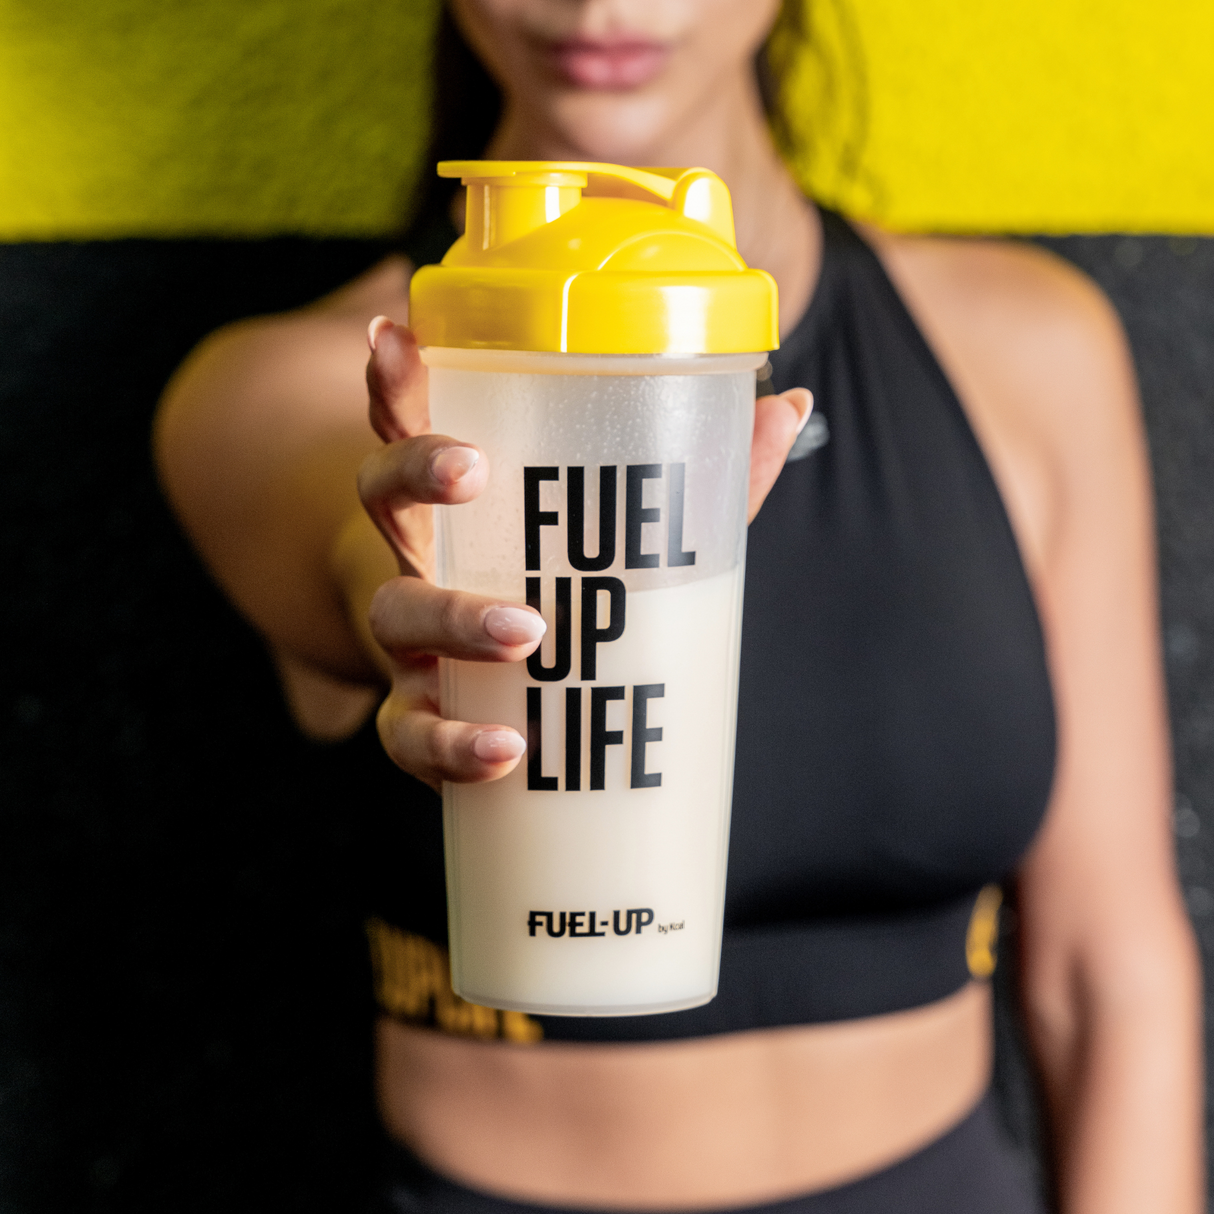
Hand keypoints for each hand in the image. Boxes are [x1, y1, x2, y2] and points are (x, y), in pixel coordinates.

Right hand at [359, 317, 810, 790]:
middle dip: (417, 471)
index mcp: (465, 503)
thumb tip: (787, 406)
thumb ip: (696, 483)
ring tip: (529, 630)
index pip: (417, 421)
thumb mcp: (628, 539)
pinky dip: (452, 746)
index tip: (396, 333)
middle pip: (382, 496)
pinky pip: (409, 735)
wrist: (496, 701)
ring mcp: (411, 643)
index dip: (399, 379)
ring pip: (394, 611)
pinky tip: (506, 753)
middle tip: (475, 470)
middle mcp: (422, 559)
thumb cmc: (566, 601)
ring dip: (454, 615)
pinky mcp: (417, 722)